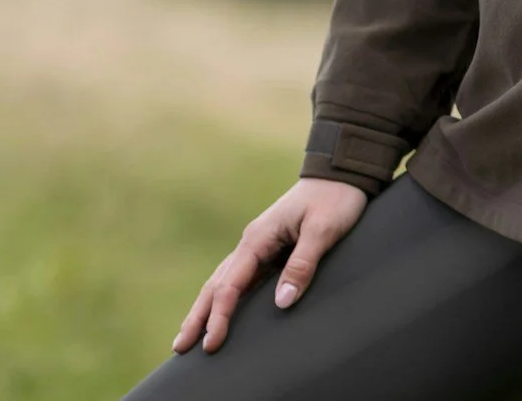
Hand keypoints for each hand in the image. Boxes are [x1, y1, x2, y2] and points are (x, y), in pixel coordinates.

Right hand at [173, 176, 368, 353]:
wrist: (341, 173)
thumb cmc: (335, 199)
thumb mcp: (323, 230)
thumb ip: (302, 264)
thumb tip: (281, 303)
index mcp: (258, 238)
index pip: (230, 285)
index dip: (219, 316)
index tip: (211, 344)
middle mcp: (252, 243)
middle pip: (216, 285)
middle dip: (198, 317)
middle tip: (180, 348)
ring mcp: (258, 246)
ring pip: (224, 281)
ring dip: (206, 309)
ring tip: (189, 337)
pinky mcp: (269, 249)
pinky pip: (241, 278)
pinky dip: (225, 298)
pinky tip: (221, 312)